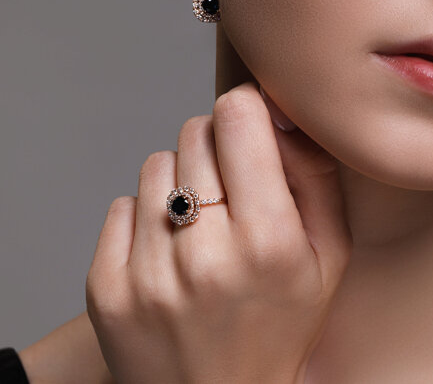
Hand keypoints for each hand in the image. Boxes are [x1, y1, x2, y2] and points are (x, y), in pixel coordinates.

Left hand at [86, 81, 352, 383]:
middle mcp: (203, 256)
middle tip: (227, 188)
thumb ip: (313, 176)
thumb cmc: (279, 326)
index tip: (246, 122)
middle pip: (194, 132)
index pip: (236, 118)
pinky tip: (166, 253)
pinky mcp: (106, 287)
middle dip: (213, 146)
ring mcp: (147, 273)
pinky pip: (120, 205)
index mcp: (268, 242)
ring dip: (178, 181)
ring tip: (197, 227)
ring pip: (155, 164)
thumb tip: (276, 112)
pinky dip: (143, 216)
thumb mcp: (327, 256)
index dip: (243, 107)